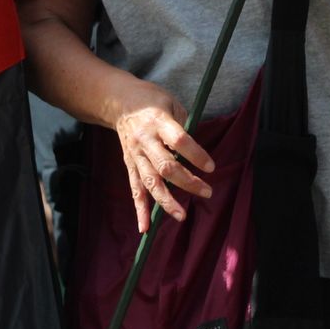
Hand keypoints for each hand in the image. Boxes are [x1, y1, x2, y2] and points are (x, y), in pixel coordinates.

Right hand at [111, 81, 215, 233]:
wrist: (118, 102)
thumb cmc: (151, 100)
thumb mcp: (171, 102)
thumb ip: (184, 125)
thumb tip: (196, 152)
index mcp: (158, 122)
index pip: (179, 141)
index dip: (196, 155)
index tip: (210, 167)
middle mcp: (145, 141)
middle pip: (166, 166)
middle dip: (187, 182)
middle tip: (207, 191)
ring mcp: (135, 155)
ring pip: (150, 182)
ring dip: (166, 201)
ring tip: (181, 216)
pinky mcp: (129, 164)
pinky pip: (135, 189)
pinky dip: (140, 209)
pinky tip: (144, 228)